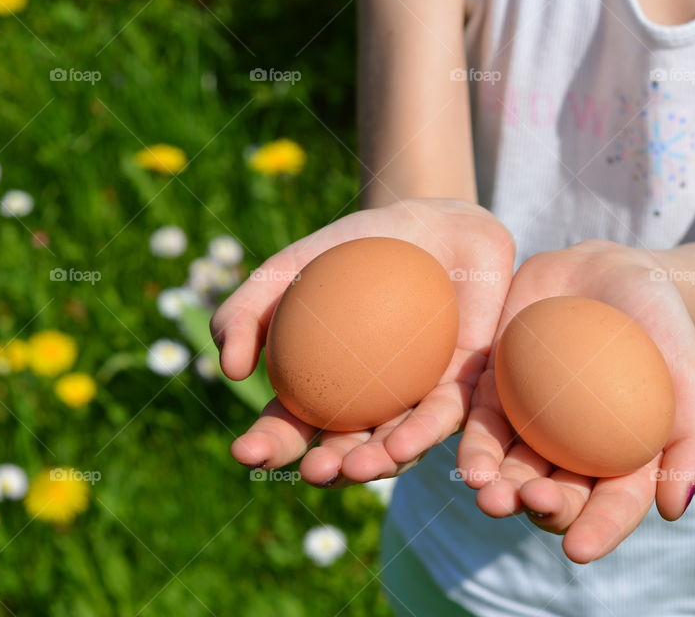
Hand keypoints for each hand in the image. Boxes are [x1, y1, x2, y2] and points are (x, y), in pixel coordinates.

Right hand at [212, 198, 514, 486]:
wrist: (433, 222)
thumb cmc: (354, 248)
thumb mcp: (287, 268)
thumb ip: (247, 310)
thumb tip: (230, 369)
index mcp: (325, 387)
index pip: (292, 426)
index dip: (268, 445)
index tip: (245, 452)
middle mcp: (372, 404)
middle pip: (347, 449)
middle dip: (328, 470)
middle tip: (312, 472)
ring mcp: (418, 400)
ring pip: (398, 446)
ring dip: (377, 466)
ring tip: (356, 469)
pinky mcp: (464, 388)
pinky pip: (447, 416)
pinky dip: (424, 433)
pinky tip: (403, 444)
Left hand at [457, 240, 694, 562]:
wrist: (612, 272)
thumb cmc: (661, 326)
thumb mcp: (689, 373)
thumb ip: (694, 439)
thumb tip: (672, 511)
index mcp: (621, 461)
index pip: (612, 507)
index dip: (597, 531)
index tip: (579, 550)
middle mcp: (572, 453)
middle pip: (554, 494)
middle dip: (540, 509)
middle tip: (530, 503)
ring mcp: (531, 425)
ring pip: (510, 469)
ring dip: (497, 488)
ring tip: (488, 493)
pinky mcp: (495, 394)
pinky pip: (479, 425)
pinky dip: (473, 446)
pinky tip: (469, 463)